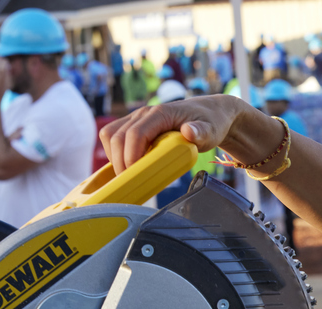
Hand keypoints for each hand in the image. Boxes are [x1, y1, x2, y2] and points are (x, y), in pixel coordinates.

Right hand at [101, 96, 246, 172]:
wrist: (209, 114)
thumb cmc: (210, 123)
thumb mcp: (211, 129)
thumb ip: (201, 132)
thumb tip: (189, 132)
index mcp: (160, 113)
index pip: (135, 133)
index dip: (130, 156)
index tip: (134, 176)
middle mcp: (144, 113)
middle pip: (116, 135)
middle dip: (119, 161)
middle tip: (129, 183)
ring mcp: (137, 119)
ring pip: (110, 135)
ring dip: (114, 157)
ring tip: (128, 176)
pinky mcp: (135, 126)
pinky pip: (114, 137)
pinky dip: (115, 153)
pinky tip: (127, 168)